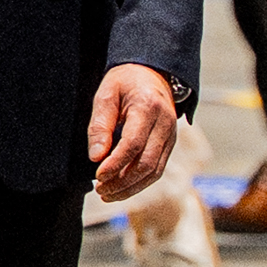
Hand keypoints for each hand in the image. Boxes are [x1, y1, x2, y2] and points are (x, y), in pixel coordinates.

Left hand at [84, 64, 180, 202]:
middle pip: (146, 163)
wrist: (151, 73)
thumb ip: (99, 126)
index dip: (115, 164)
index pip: (133, 143)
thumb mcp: (105, 95)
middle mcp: (165, 123)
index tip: (98, 175)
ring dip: (130, 187)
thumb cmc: (125, 82)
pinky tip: (121, 187)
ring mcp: (171, 135)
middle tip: (100, 189)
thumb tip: (96, 157)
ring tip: (107, 193)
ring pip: (154, 171)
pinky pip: (157, 169)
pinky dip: (139, 183)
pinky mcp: (170, 144)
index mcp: (148, 107)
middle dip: (122, 181)